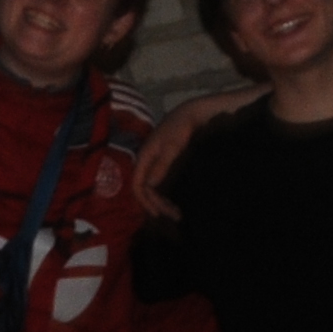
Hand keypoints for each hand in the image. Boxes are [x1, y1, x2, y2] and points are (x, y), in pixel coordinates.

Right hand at [131, 82, 257, 216]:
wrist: (195, 113)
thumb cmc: (183, 127)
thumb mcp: (173, 145)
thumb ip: (162, 164)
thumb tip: (150, 186)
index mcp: (145, 157)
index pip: (137, 185)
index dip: (145, 201)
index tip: (159, 214)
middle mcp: (149, 161)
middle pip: (146, 190)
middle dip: (157, 205)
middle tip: (175, 217)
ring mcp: (158, 162)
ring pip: (155, 188)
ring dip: (163, 201)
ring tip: (178, 214)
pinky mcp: (167, 163)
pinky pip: (163, 183)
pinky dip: (169, 194)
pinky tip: (179, 201)